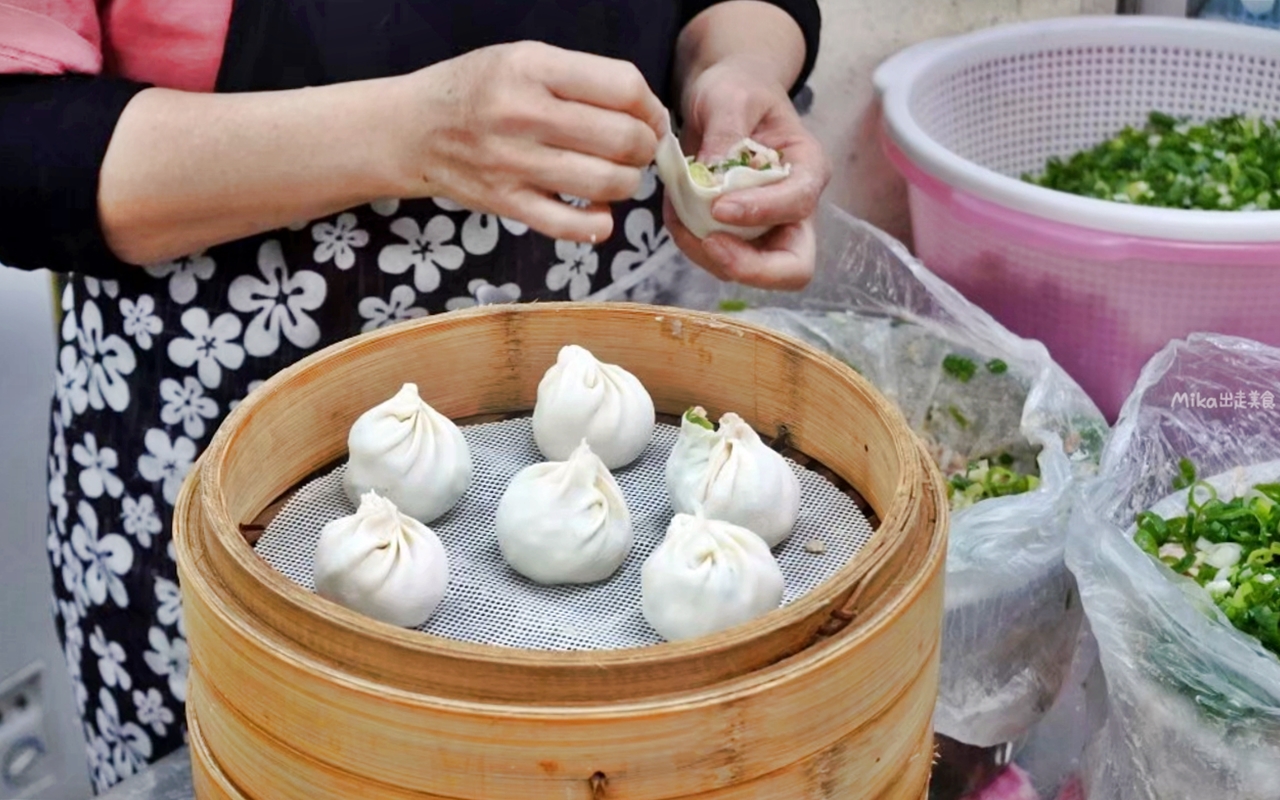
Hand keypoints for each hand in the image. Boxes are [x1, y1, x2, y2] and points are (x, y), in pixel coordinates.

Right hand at [393, 42, 667, 242]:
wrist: (413, 130)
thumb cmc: (478, 90)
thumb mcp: (524, 59)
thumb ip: (582, 79)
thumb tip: (646, 113)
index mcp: (533, 68)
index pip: (624, 87)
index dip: (650, 107)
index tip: (649, 117)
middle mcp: (524, 115)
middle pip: (623, 139)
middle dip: (644, 147)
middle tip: (636, 149)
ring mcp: (514, 164)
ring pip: (607, 183)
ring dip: (627, 183)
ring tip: (616, 175)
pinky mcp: (507, 204)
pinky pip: (573, 227)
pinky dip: (599, 224)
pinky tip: (598, 211)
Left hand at [666, 56, 830, 289]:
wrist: (723, 97)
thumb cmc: (737, 88)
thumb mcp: (730, 95)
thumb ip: (725, 131)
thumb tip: (713, 173)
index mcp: (808, 168)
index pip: (798, 205)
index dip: (761, 213)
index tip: (719, 207)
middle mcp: (795, 206)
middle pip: (792, 266)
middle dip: (750, 267)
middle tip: (709, 244)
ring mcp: (768, 227)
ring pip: (750, 271)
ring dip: (708, 255)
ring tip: (678, 216)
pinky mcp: (739, 236)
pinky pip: (718, 259)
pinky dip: (692, 245)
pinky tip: (675, 213)